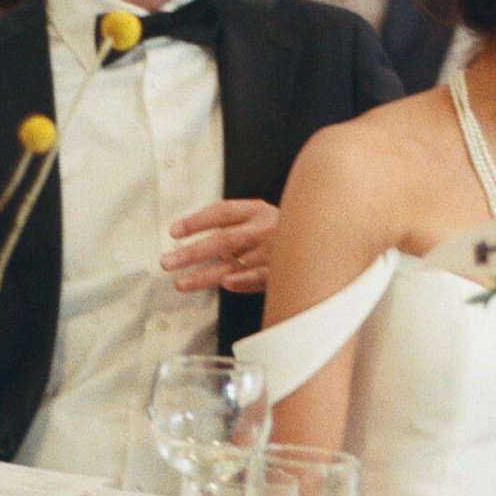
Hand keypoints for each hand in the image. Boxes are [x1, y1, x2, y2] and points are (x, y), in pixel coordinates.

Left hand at [162, 200, 278, 295]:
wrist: (328, 236)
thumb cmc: (284, 231)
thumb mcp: (262, 218)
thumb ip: (235, 226)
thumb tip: (196, 239)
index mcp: (256, 210)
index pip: (221, 212)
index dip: (196, 221)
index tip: (173, 231)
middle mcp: (263, 228)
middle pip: (222, 239)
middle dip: (192, 252)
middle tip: (167, 262)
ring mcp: (274, 250)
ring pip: (234, 262)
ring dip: (206, 274)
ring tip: (181, 283)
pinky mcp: (283, 271)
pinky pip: (260, 277)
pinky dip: (244, 280)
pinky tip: (225, 284)